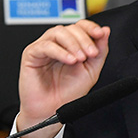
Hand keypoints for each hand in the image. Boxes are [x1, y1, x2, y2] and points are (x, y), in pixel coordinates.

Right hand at [17, 20, 110, 137]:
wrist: (53, 111)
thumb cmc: (68, 93)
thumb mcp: (91, 71)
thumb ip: (100, 51)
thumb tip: (106, 30)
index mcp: (71, 45)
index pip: (80, 26)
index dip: (91, 27)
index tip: (100, 34)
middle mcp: (57, 44)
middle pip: (70, 28)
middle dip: (84, 39)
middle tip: (91, 53)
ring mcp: (44, 47)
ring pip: (58, 32)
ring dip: (73, 43)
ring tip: (80, 59)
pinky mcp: (31, 54)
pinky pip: (45, 46)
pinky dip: (60, 51)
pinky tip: (69, 60)